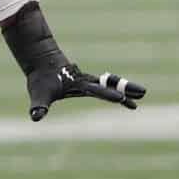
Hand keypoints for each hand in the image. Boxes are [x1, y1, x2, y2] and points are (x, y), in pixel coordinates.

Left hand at [25, 64, 145, 121]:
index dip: (109, 94)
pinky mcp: (87, 82)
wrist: (41, 61)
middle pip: (111, 84)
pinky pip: (106, 85)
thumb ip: (38, 106)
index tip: (122, 98)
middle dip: (126, 89)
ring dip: (125, 88)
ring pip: (111, 83)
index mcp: (79, 84)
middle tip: (143, 93)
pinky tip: (124, 94)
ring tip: (142, 93)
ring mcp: (88, 80)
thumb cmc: (40, 79)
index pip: (97, 90)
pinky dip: (117, 88)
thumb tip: (35, 117)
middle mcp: (87, 81)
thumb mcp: (38, 94)